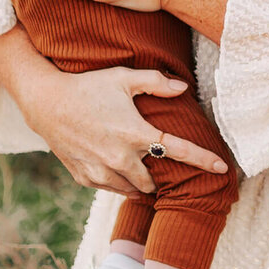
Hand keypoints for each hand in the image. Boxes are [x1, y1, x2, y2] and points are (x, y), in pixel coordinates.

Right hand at [21, 65, 228, 194]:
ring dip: (140, 184)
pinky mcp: (85, 178)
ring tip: (141, 173)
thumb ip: (156, 82)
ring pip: (132, 190)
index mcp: (136, 134)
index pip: (178, 151)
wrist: (46, 102)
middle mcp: (120, 158)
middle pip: (153, 180)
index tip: (223, 169)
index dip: (203, 160)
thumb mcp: (123, 78)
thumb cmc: (88, 87)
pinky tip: (117, 171)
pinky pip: (110, 188)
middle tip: (161, 170)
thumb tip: (183, 88)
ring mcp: (101, 171)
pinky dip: (118, 184)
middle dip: (160, 178)